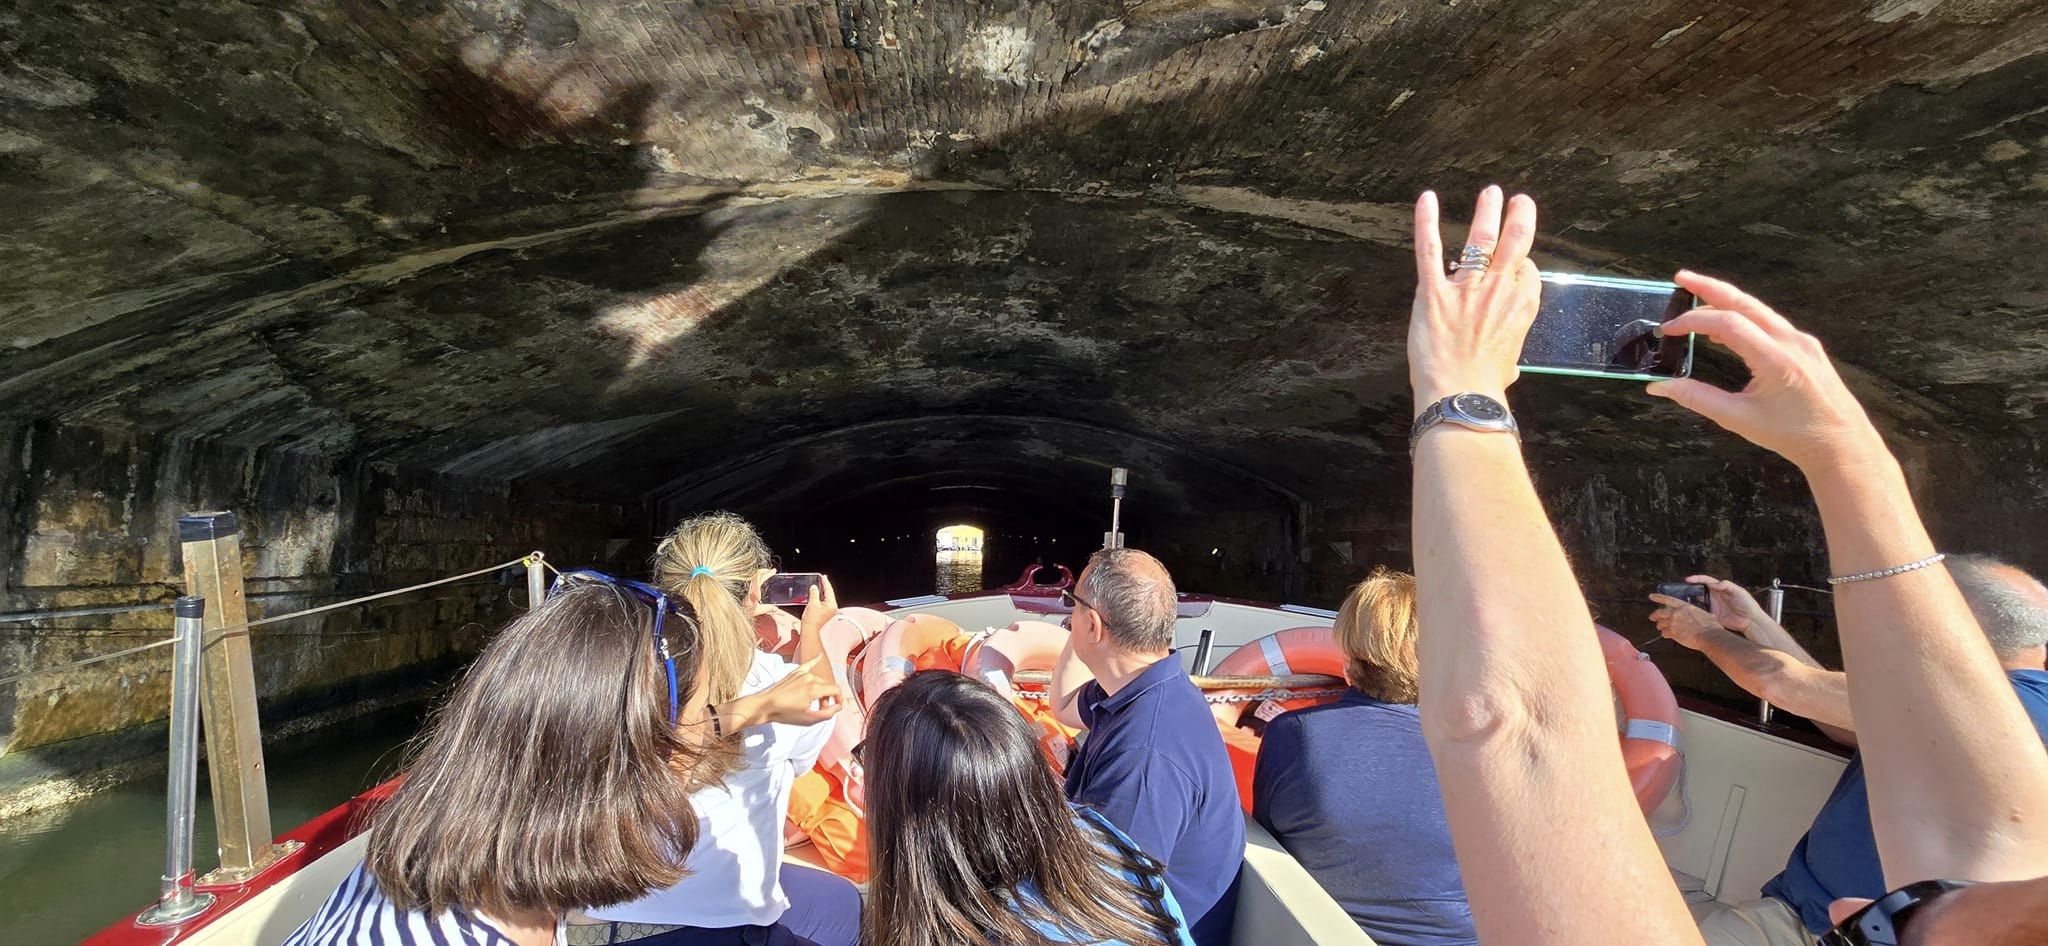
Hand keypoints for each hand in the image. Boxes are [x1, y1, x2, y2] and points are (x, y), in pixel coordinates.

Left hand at [721, 655, 841, 727]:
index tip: (836, 706)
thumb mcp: (808, 719)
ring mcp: (801, 673)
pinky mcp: (794, 672)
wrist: (765, 706)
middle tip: (821, 709)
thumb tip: (837, 707)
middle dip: (828, 697)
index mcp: (814, 689)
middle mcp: (810, 678)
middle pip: (828, 686)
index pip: (836, 690)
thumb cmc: (785, 713)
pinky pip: (808, 664)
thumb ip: (827, 713)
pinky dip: (814, 661)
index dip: (839, 699)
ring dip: (821, 689)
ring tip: (814, 700)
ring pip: (819, 679)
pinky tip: (819, 656)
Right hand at [799, 575, 838, 641]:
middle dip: (825, 587)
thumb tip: (814, 587)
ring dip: (822, 593)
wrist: (810, 631)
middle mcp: (832, 608)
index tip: (824, 577)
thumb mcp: (812, 603)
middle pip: (829, 594)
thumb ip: (814, 593)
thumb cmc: (812, 620)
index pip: (829, 590)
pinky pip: (824, 604)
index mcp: (831, 604)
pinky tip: (816, 597)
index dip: (826, 582)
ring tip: (818, 587)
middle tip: (822, 580)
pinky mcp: (825, 615)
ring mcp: (829, 612)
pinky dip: (820, 599)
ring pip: (827, 599)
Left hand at [1408, 186, 1542, 408]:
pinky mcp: (1433, 292)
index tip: (1516, 264)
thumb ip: (1507, 352)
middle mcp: (1499, 291)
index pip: (1527, 272)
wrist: (1460, 396)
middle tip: (1519, 201)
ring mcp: (1467, 288)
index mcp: (1522, 308)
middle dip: (1520, 217)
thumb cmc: (1484, 387)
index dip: (1522, 265)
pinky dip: (1426, 222)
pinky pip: (1430, 250)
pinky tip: (1427, 199)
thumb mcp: (1509, 365)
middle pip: (1515, 242)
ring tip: (1491, 192)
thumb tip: (1505, 364)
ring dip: (1487, 212)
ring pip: (1480, 239)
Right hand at [1645, 271, 1886, 471]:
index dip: (1693, 321)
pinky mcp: (1807, 347)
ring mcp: (1802, 342)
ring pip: (1759, 310)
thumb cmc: (1793, 435)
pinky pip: (1771, 323)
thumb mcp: (1739, 419)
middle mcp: (1792, 342)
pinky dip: (1744, 318)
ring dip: (1726, 300)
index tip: (1669, 330)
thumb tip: (1659, 387)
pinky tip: (1727, 328)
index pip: (1727, 324)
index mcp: (1776, 359)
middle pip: (1745, 302)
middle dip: (1710, 287)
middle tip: (1681, 277)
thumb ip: (1697, 398)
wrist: (1842, 445)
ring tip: (1697, 298)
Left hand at [1649, 593, 1722, 650]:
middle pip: (1659, 613)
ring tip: (1663, 629)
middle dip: (1654, 615)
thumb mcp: (1702, 613)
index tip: (1652, 596)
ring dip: (1661, 627)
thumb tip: (1695, 615)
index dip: (1658, 597)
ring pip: (1660, 624)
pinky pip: (1664, 633)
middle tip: (1652, 617)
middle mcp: (1676, 613)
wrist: (1710, 636)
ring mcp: (1673, 623)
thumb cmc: (1710, 626)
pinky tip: (1668, 635)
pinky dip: (1665, 635)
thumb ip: (1694, 613)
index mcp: (1684, 606)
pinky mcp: (1672, 632)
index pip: (1668, 599)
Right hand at [1686, 573, 1762, 632]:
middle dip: (1690, 590)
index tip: (1688, 580)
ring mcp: (1713, 606)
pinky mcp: (1713, 616)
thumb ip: (1726, 585)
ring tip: (1684, 602)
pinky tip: (1695, 613)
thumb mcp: (1738, 591)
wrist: (1751, 621)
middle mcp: (1715, 597)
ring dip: (1692, 602)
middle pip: (1699, 591)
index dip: (1696, 579)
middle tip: (1682, 592)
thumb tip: (1713, 584)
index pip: (1705, 581)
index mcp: (1720, 588)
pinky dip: (1698, 613)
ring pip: (1698, 602)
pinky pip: (1702, 614)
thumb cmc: (1747, 604)